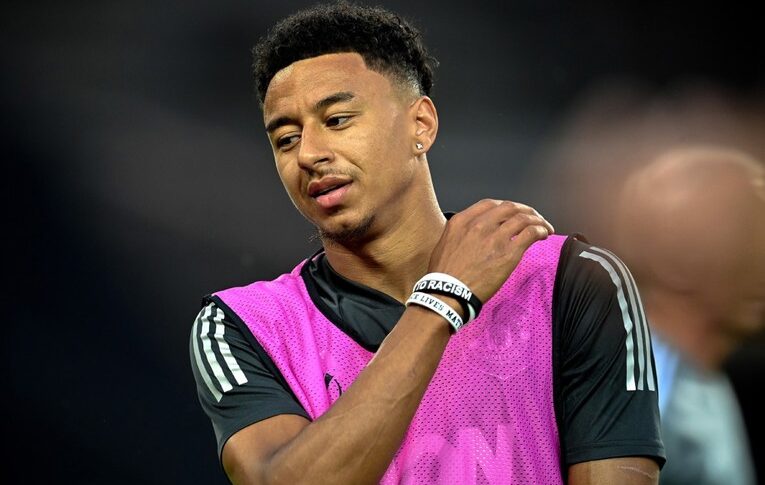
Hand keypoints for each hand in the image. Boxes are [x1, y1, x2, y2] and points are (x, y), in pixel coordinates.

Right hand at [428, 199, 553, 302]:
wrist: (447, 293)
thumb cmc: (444, 275)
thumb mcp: (445, 244)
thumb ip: (461, 234)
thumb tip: (472, 235)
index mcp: (461, 221)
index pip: (490, 204)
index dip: (506, 207)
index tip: (512, 213)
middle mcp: (478, 225)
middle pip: (509, 207)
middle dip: (524, 210)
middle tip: (532, 217)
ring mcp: (494, 238)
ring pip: (523, 217)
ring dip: (537, 220)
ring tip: (544, 226)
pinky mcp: (508, 253)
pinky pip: (531, 233)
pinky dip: (541, 230)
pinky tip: (544, 234)